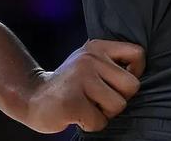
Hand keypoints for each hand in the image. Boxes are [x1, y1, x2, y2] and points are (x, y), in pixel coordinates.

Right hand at [19, 38, 145, 132]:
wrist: (31, 97)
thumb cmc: (69, 84)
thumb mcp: (89, 62)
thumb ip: (111, 63)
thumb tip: (139, 74)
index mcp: (96, 47)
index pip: (138, 54)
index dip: (136, 73)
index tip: (118, 82)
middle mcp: (89, 59)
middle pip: (132, 86)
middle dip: (120, 99)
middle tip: (100, 99)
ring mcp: (80, 79)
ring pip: (118, 105)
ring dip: (105, 113)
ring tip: (87, 106)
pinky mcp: (71, 102)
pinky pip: (100, 121)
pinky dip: (91, 124)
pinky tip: (76, 115)